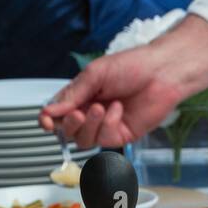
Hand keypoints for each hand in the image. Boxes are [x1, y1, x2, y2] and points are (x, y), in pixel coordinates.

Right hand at [39, 44, 184, 146]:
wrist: (161, 73)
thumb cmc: (131, 67)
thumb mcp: (94, 74)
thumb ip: (72, 94)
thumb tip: (50, 111)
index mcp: (81, 96)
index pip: (57, 114)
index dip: (49, 121)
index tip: (46, 121)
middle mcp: (91, 113)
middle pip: (69, 132)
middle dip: (70, 125)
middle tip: (78, 112)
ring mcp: (106, 126)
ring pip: (85, 140)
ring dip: (89, 125)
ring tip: (101, 108)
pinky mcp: (122, 135)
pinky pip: (105, 138)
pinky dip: (109, 124)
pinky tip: (119, 109)